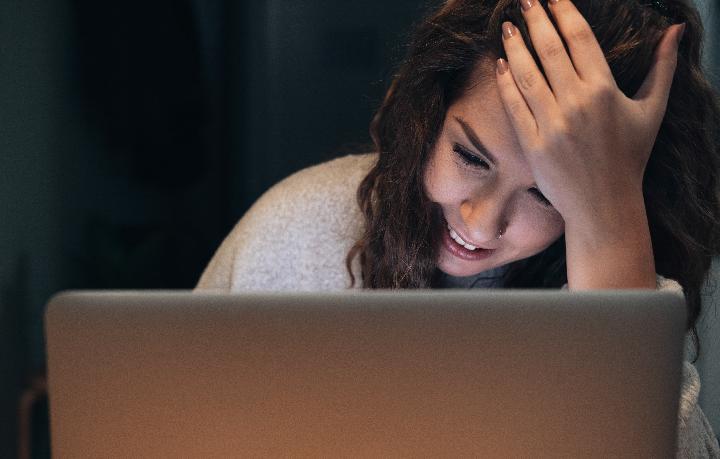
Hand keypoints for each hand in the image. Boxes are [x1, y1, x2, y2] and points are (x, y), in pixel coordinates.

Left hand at [495, 0, 684, 229]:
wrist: (604, 204)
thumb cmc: (629, 157)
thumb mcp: (651, 111)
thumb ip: (662, 67)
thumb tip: (674, 29)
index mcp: (604, 90)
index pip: (579, 38)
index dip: (563, 12)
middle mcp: (576, 103)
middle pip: (549, 50)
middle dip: (535, 20)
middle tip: (524, 0)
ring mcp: (552, 124)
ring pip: (527, 74)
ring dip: (514, 46)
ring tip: (507, 26)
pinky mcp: (533, 144)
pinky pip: (514, 106)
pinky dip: (505, 83)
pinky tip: (500, 64)